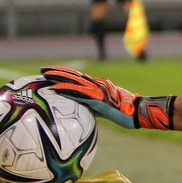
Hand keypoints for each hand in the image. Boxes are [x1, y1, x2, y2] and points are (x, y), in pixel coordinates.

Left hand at [41, 66, 173, 129]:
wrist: (138, 113)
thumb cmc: (125, 113)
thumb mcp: (106, 109)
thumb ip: (93, 107)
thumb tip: (81, 113)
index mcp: (99, 86)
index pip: (79, 77)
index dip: (66, 73)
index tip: (52, 72)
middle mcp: (97, 85)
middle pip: (74, 76)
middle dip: (58, 72)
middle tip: (43, 69)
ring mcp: (97, 90)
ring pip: (75, 81)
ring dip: (59, 77)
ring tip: (45, 75)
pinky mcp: (97, 98)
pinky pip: (79, 93)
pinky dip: (67, 90)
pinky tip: (55, 89)